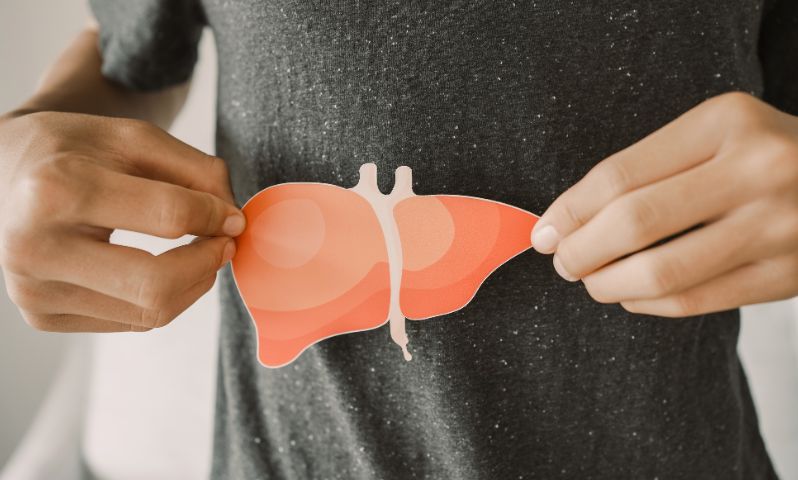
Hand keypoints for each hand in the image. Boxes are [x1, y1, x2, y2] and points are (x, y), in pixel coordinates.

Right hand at [0, 111, 244, 331]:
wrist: (3, 174)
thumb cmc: (73, 152)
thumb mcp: (135, 138)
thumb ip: (196, 171)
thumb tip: (234, 221)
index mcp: (56, 189)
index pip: (168, 216)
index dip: (216, 216)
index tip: (233, 216)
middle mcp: (35, 247)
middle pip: (156, 284)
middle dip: (207, 264)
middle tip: (224, 244)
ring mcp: (34, 290)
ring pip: (150, 312)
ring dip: (192, 283)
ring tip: (196, 252)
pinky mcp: (42, 316)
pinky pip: (132, 321)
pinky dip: (162, 297)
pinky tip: (159, 268)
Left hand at [531, 92, 797, 316]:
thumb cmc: (760, 156)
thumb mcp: (711, 136)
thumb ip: (644, 170)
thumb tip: (562, 221)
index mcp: (726, 122)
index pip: (620, 175)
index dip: (569, 210)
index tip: (545, 231)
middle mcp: (757, 169)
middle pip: (634, 222)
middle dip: (580, 250)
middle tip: (562, 261)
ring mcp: (777, 226)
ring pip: (660, 271)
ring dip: (607, 283)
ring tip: (591, 280)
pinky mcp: (784, 276)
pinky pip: (693, 301)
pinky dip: (645, 302)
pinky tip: (630, 294)